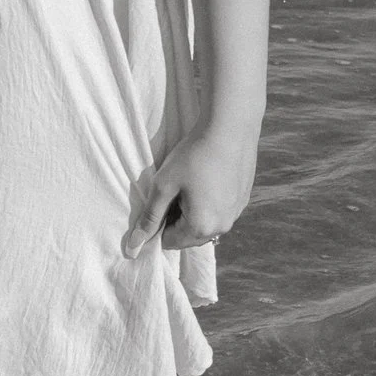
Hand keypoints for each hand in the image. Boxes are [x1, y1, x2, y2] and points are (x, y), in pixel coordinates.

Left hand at [122, 126, 257, 256]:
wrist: (230, 128)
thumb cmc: (193, 156)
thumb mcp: (164, 186)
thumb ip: (149, 217)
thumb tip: (133, 247)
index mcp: (201, 227)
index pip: (169, 242)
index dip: (157, 223)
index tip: (158, 199)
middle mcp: (223, 227)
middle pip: (188, 236)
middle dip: (175, 219)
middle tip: (172, 189)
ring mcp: (236, 214)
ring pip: (205, 224)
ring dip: (192, 211)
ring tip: (189, 183)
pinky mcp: (243, 200)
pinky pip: (219, 211)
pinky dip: (208, 202)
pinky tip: (205, 178)